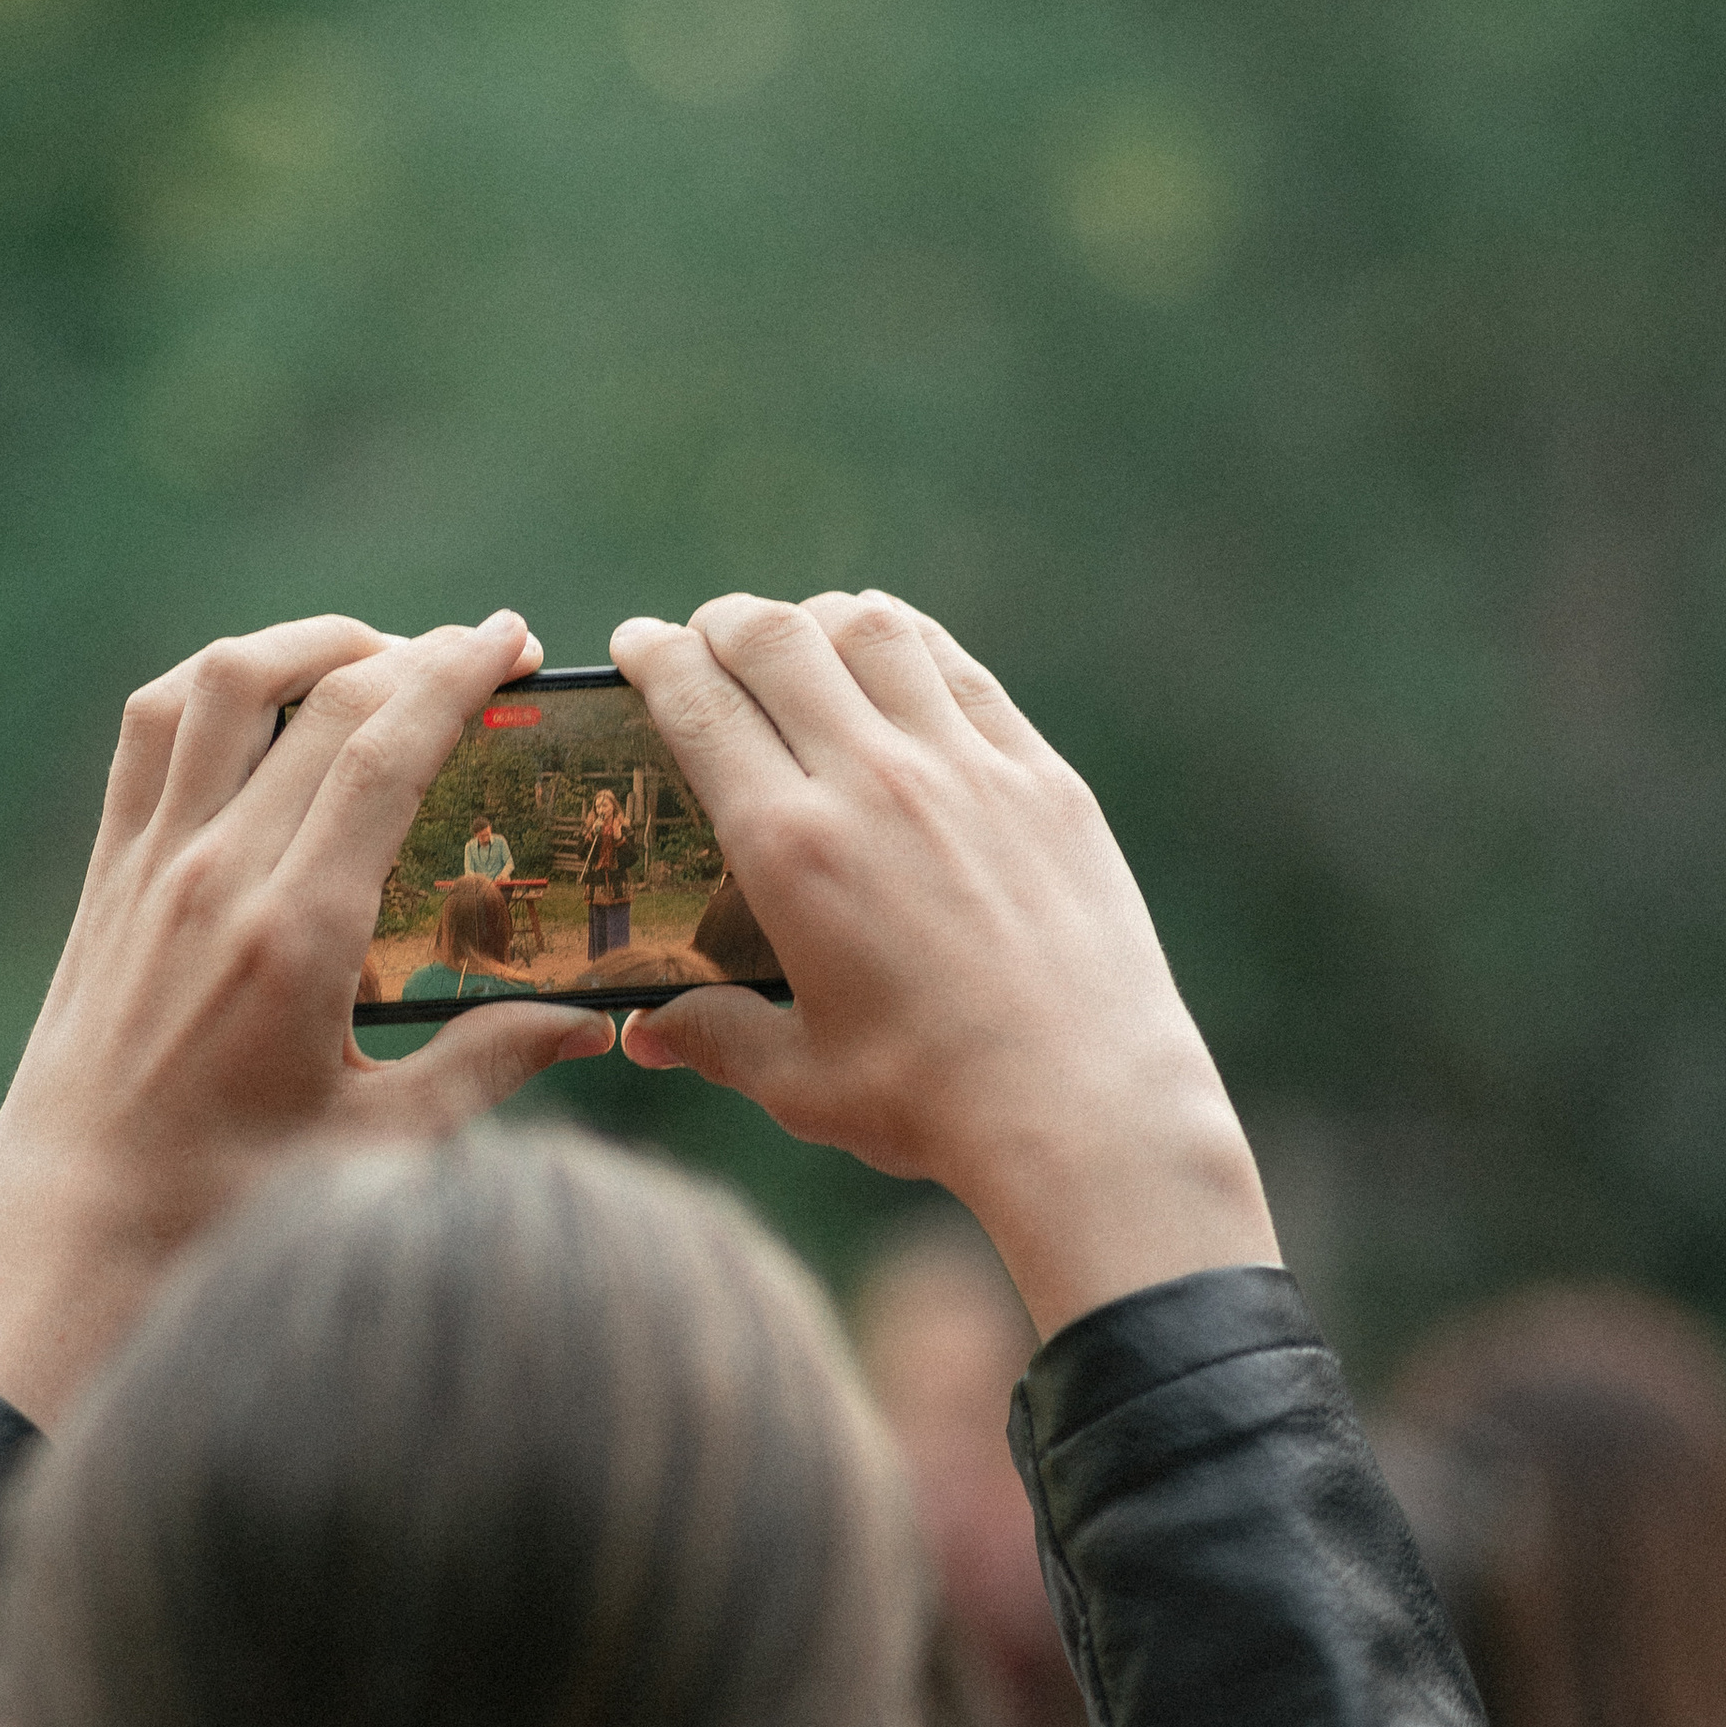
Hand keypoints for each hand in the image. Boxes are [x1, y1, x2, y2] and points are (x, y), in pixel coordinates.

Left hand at [0, 613, 611, 1421]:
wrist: (72, 1230)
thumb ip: (488, 1065)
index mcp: (295, 937)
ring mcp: (149, 866)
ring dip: (306, 642)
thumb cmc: (227, 1204)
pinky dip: (215, 683)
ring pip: (221, 684)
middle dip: (415, 653)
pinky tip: (268, 694)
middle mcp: (214, 878)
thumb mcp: (380, 1146)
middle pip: (321, 700)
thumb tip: (593, 1025)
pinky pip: (151, 729)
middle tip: (484, 650)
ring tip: (376, 653)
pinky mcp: (107, 875)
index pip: (383, 752)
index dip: (456, 676)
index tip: (512, 642)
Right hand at [607, 592, 1276, 1337]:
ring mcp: (969, 769)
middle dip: (723, 622)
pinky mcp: (1044, 779)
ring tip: (801, 637)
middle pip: (777, 639)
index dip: (656, 657)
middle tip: (705, 637)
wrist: (1087, 1107)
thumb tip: (647, 1033)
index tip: (637, 643)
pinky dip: (912, 644)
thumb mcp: (801, 1081)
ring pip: (874, 630)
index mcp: (793, 849)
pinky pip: (962, 672)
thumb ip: (716, 1037)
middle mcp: (875, 782)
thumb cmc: (932, 1102)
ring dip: (818, 619)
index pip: (700, 704)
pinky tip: (896, 658)